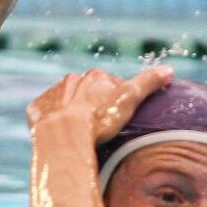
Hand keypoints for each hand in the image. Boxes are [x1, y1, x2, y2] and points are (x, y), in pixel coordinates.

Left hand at [26, 66, 173, 143]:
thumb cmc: (99, 119)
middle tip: (99, 129)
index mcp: (95, 76)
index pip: (110, 85)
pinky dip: (51, 123)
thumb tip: (170, 70)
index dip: (115, 102)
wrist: (63, 134)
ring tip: (79, 134)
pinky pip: (45, 114)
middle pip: (86, 92)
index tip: (117, 119)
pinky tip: (59, 136)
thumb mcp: (130, 99)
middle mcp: (72, 80)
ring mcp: (52, 95)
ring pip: (65, 102)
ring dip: (71, 113)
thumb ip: (148, 83)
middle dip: (92, 106)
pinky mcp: (36, 110)